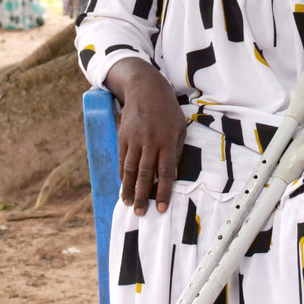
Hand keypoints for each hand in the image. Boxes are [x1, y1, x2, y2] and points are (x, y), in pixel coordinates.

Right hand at [106, 59, 186, 214]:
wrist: (145, 89)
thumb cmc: (168, 111)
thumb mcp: (180, 128)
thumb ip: (176, 151)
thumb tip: (171, 174)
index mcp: (167, 141)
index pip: (166, 172)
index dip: (164, 191)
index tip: (162, 208)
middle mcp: (150, 142)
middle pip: (145, 174)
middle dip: (143, 196)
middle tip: (142, 213)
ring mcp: (134, 139)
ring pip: (130, 169)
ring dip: (129, 189)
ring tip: (129, 204)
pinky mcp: (123, 137)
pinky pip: (122, 160)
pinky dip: (123, 175)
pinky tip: (124, 186)